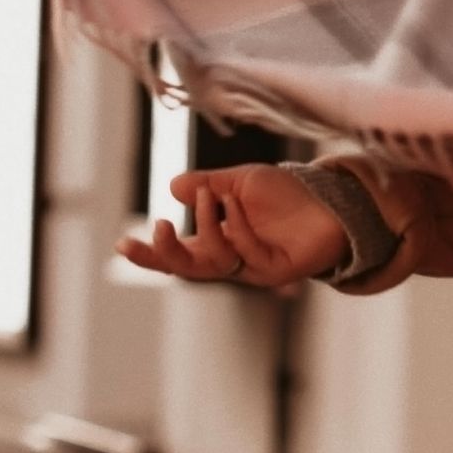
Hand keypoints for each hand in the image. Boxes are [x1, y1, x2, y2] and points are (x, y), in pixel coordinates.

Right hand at [115, 164, 348, 287]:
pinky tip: (236, 203)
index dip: (149, 254)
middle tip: (157, 228)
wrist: (331, 201)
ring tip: (210, 195)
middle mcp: (231, 260)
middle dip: (166, 255)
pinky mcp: (277, 270)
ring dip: (208, 225)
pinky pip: (247, 252)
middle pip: (189, 269)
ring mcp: (254, 268)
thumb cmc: (287, 195)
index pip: (175, 255)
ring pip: (217, 260)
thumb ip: (207, 185)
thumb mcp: (240, 182)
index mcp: (216, 242)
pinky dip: (237, 225)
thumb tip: (173, 186)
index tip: (121, 244)